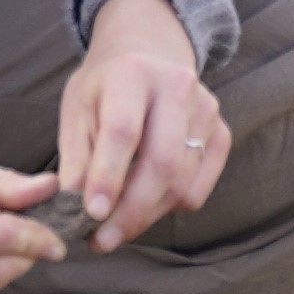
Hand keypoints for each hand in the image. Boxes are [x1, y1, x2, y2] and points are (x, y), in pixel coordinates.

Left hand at [56, 0, 231, 250]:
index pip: (123, 131)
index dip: (108, 176)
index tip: (91, 214)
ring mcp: (206, 110)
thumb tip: (71, 205)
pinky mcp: (222, 133)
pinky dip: (168, 207)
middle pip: (162, 163)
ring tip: (114, 229)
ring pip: (181, 183)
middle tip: (101, 240)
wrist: (149, 53)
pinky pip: (197, 189)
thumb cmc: (105, 86)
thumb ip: (76, 156)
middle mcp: (177, 87)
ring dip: (146, 216)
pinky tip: (143, 204)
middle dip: (130, 211)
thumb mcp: (77, 108)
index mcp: (132, 73)